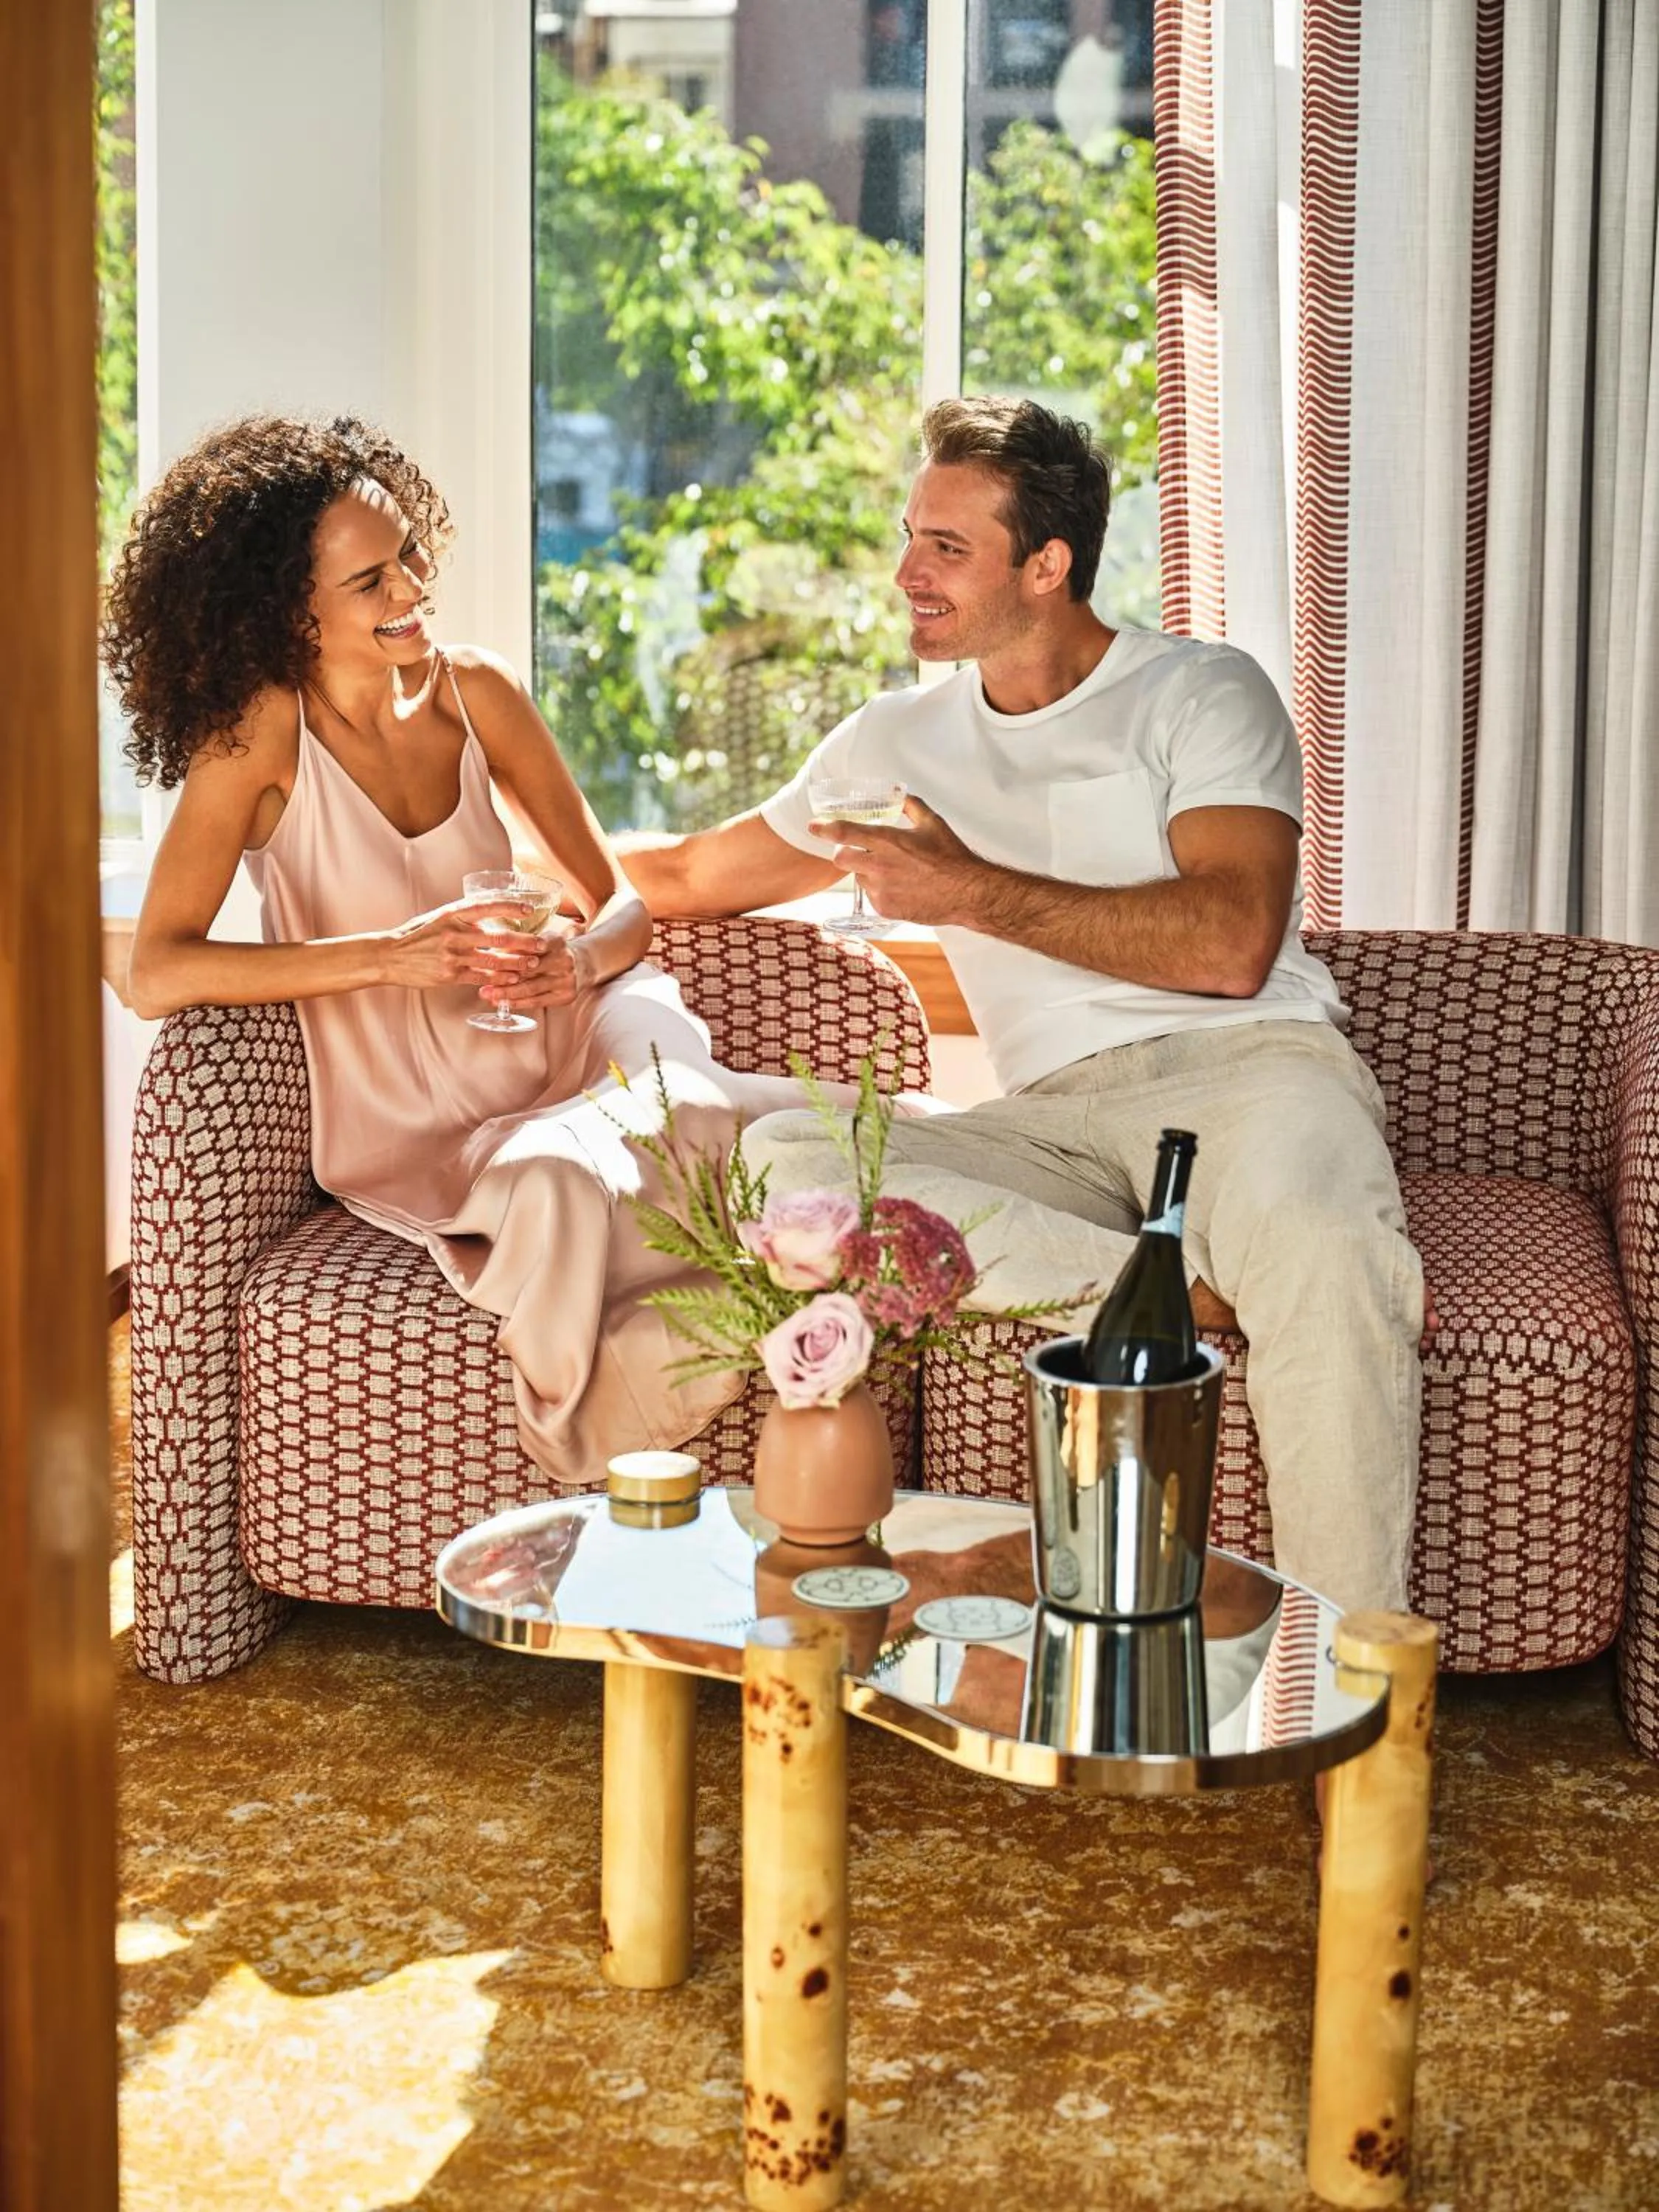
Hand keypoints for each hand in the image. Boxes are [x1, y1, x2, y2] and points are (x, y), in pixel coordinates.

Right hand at [380, 898, 544, 993]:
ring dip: (516, 964)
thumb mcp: (438, 917)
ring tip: (532, 964)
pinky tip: (512, 980)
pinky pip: (481, 978)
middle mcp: (455, 933)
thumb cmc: (416, 935)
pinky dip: (499, 980)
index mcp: (453, 913)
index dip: (512, 907)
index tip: (530, 910)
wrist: (389, 956)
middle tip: (541, 944)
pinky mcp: (450, 975)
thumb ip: (463, 916)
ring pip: (494, 961)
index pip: (489, 906)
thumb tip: (490, 912)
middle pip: (499, 938)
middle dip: (524, 942)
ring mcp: (452, 956)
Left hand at [478, 922, 593, 1012]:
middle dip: (503, 977)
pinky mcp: (566, 996)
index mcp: (557, 941)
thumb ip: (518, 945)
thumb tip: (489, 953)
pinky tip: (502, 1003)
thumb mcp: (539, 940)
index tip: (487, 961)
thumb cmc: (551, 952)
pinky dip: (518, 1003)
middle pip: (528, 970)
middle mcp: (565, 960)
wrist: (581, 964)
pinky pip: (537, 1001)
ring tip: (488, 995)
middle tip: (483, 983)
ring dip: (507, 993)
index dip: (506, 956)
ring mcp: (567, 979)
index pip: (527, 949)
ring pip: (531, 988)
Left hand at [808, 794, 982, 927]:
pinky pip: (871, 896)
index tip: (813, 826)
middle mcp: (879, 865)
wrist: (966, 893)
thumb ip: (910, 805)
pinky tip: (901, 887)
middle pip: (840, 858)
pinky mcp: (884, 908)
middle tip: (857, 851)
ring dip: (867, 872)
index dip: (824, 828)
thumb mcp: (932, 823)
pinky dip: (880, 890)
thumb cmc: (951, 857)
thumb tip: (897, 792)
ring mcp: (880, 889)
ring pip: (858, 877)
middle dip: (844, 852)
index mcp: (888, 841)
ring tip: (894, 871)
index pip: (845, 832)